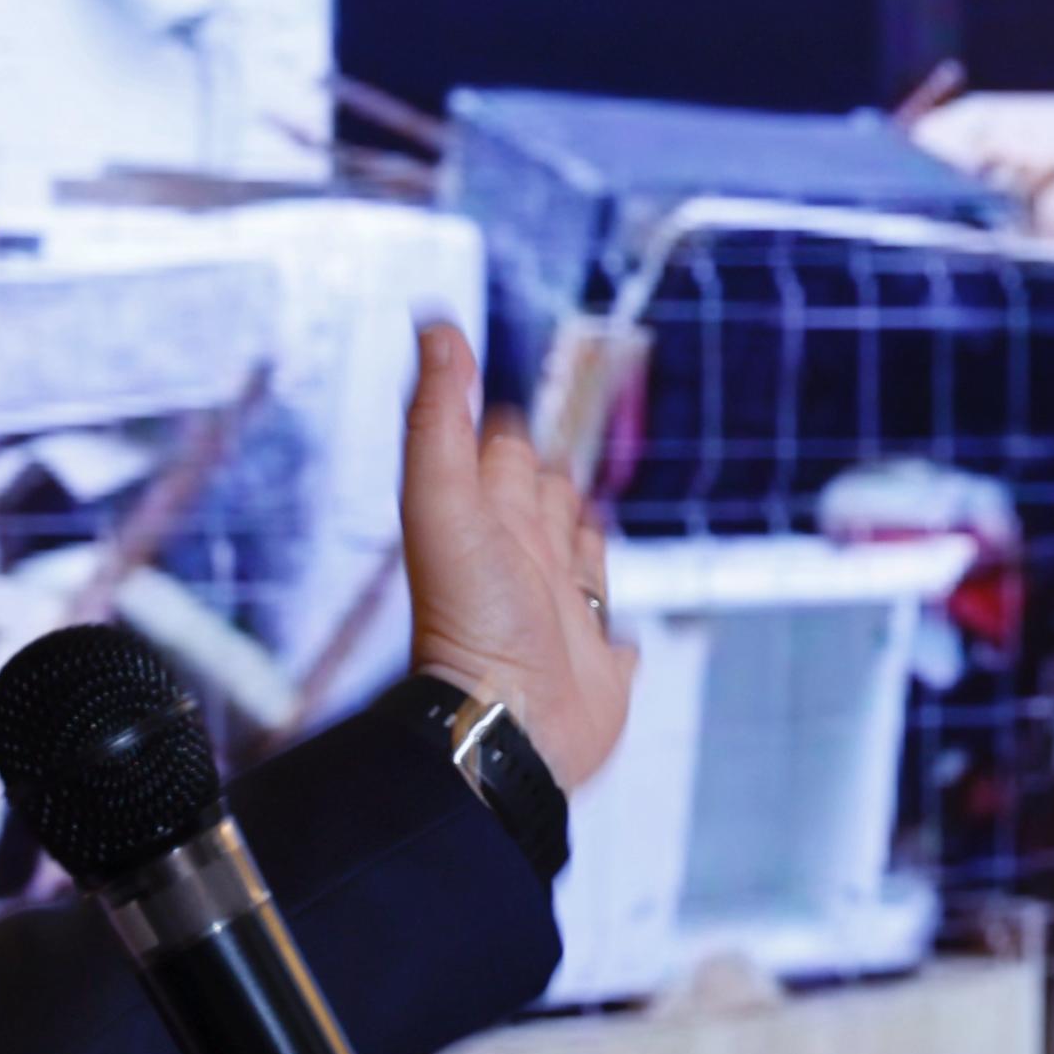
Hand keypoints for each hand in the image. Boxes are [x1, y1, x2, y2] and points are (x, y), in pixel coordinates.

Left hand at [399, 320, 634, 792]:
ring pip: (578, 557)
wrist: (508, 725)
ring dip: (586, 532)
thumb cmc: (472, 616)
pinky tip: (617, 629)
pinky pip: (614, 638)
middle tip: (567, 430)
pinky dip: (616, 622)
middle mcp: (523, 564)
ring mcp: (562, 616)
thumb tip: (436, 328)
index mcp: (489, 522)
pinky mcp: (598, 667)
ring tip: (588, 507)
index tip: (511, 390)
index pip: (500, 454)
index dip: (505, 421)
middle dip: (551, 465)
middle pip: (541, 497)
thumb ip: (439, 419)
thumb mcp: (443, 501)